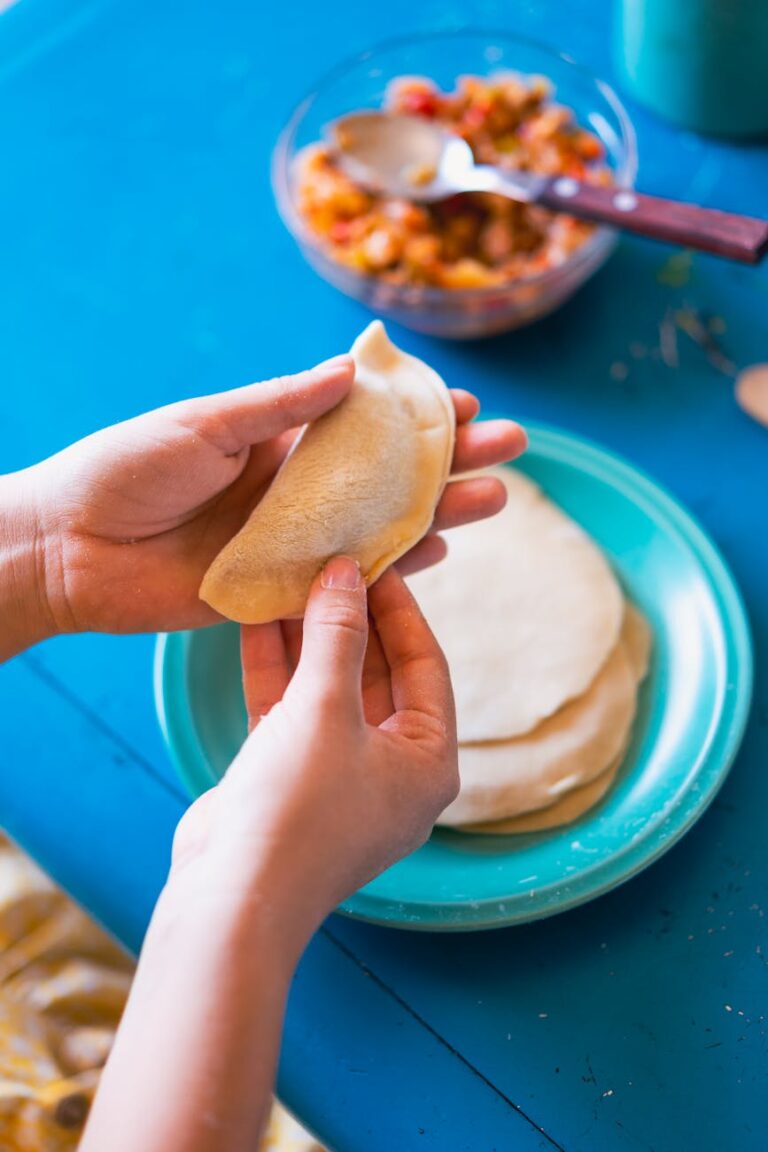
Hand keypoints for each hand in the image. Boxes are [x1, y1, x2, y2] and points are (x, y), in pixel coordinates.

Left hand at [28, 356, 524, 633]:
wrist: (69, 547)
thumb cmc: (125, 470)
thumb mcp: (203, 425)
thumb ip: (278, 408)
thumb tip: (350, 373)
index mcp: (275, 438)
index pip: (362, 422)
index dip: (414, 413)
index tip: (465, 402)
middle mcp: (293, 488)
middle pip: (388, 474)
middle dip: (449, 460)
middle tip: (512, 447)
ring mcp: (290, 540)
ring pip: (380, 526)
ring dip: (438, 513)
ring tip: (498, 499)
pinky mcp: (277, 590)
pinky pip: (345, 579)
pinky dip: (392, 568)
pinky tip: (439, 553)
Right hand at [168, 557, 457, 949]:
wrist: (230, 899)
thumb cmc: (297, 810)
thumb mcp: (324, 710)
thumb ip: (338, 636)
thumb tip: (347, 573)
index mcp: (428, 762)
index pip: (425, 663)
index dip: (398, 607)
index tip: (373, 559)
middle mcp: (392, 770)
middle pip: (378, 673)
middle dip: (350, 618)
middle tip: (330, 562)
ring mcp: (340, 777)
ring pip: (329, 689)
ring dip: (309, 638)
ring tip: (289, 579)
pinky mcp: (290, 780)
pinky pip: (291, 712)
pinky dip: (277, 670)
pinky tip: (256, 620)